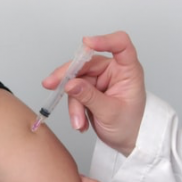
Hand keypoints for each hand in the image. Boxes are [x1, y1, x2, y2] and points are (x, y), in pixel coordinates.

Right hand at [44, 31, 144, 155]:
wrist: (128, 142)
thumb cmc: (130, 126)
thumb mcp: (110, 113)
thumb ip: (89, 97)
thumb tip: (70, 84)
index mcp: (127, 70)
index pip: (120, 45)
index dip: (104, 40)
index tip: (86, 43)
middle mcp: (113, 71)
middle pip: (86, 63)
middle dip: (68, 78)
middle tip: (51, 85)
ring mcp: (99, 79)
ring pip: (75, 81)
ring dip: (74, 103)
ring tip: (79, 122)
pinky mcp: (88, 89)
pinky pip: (73, 92)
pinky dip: (74, 108)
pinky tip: (80, 122)